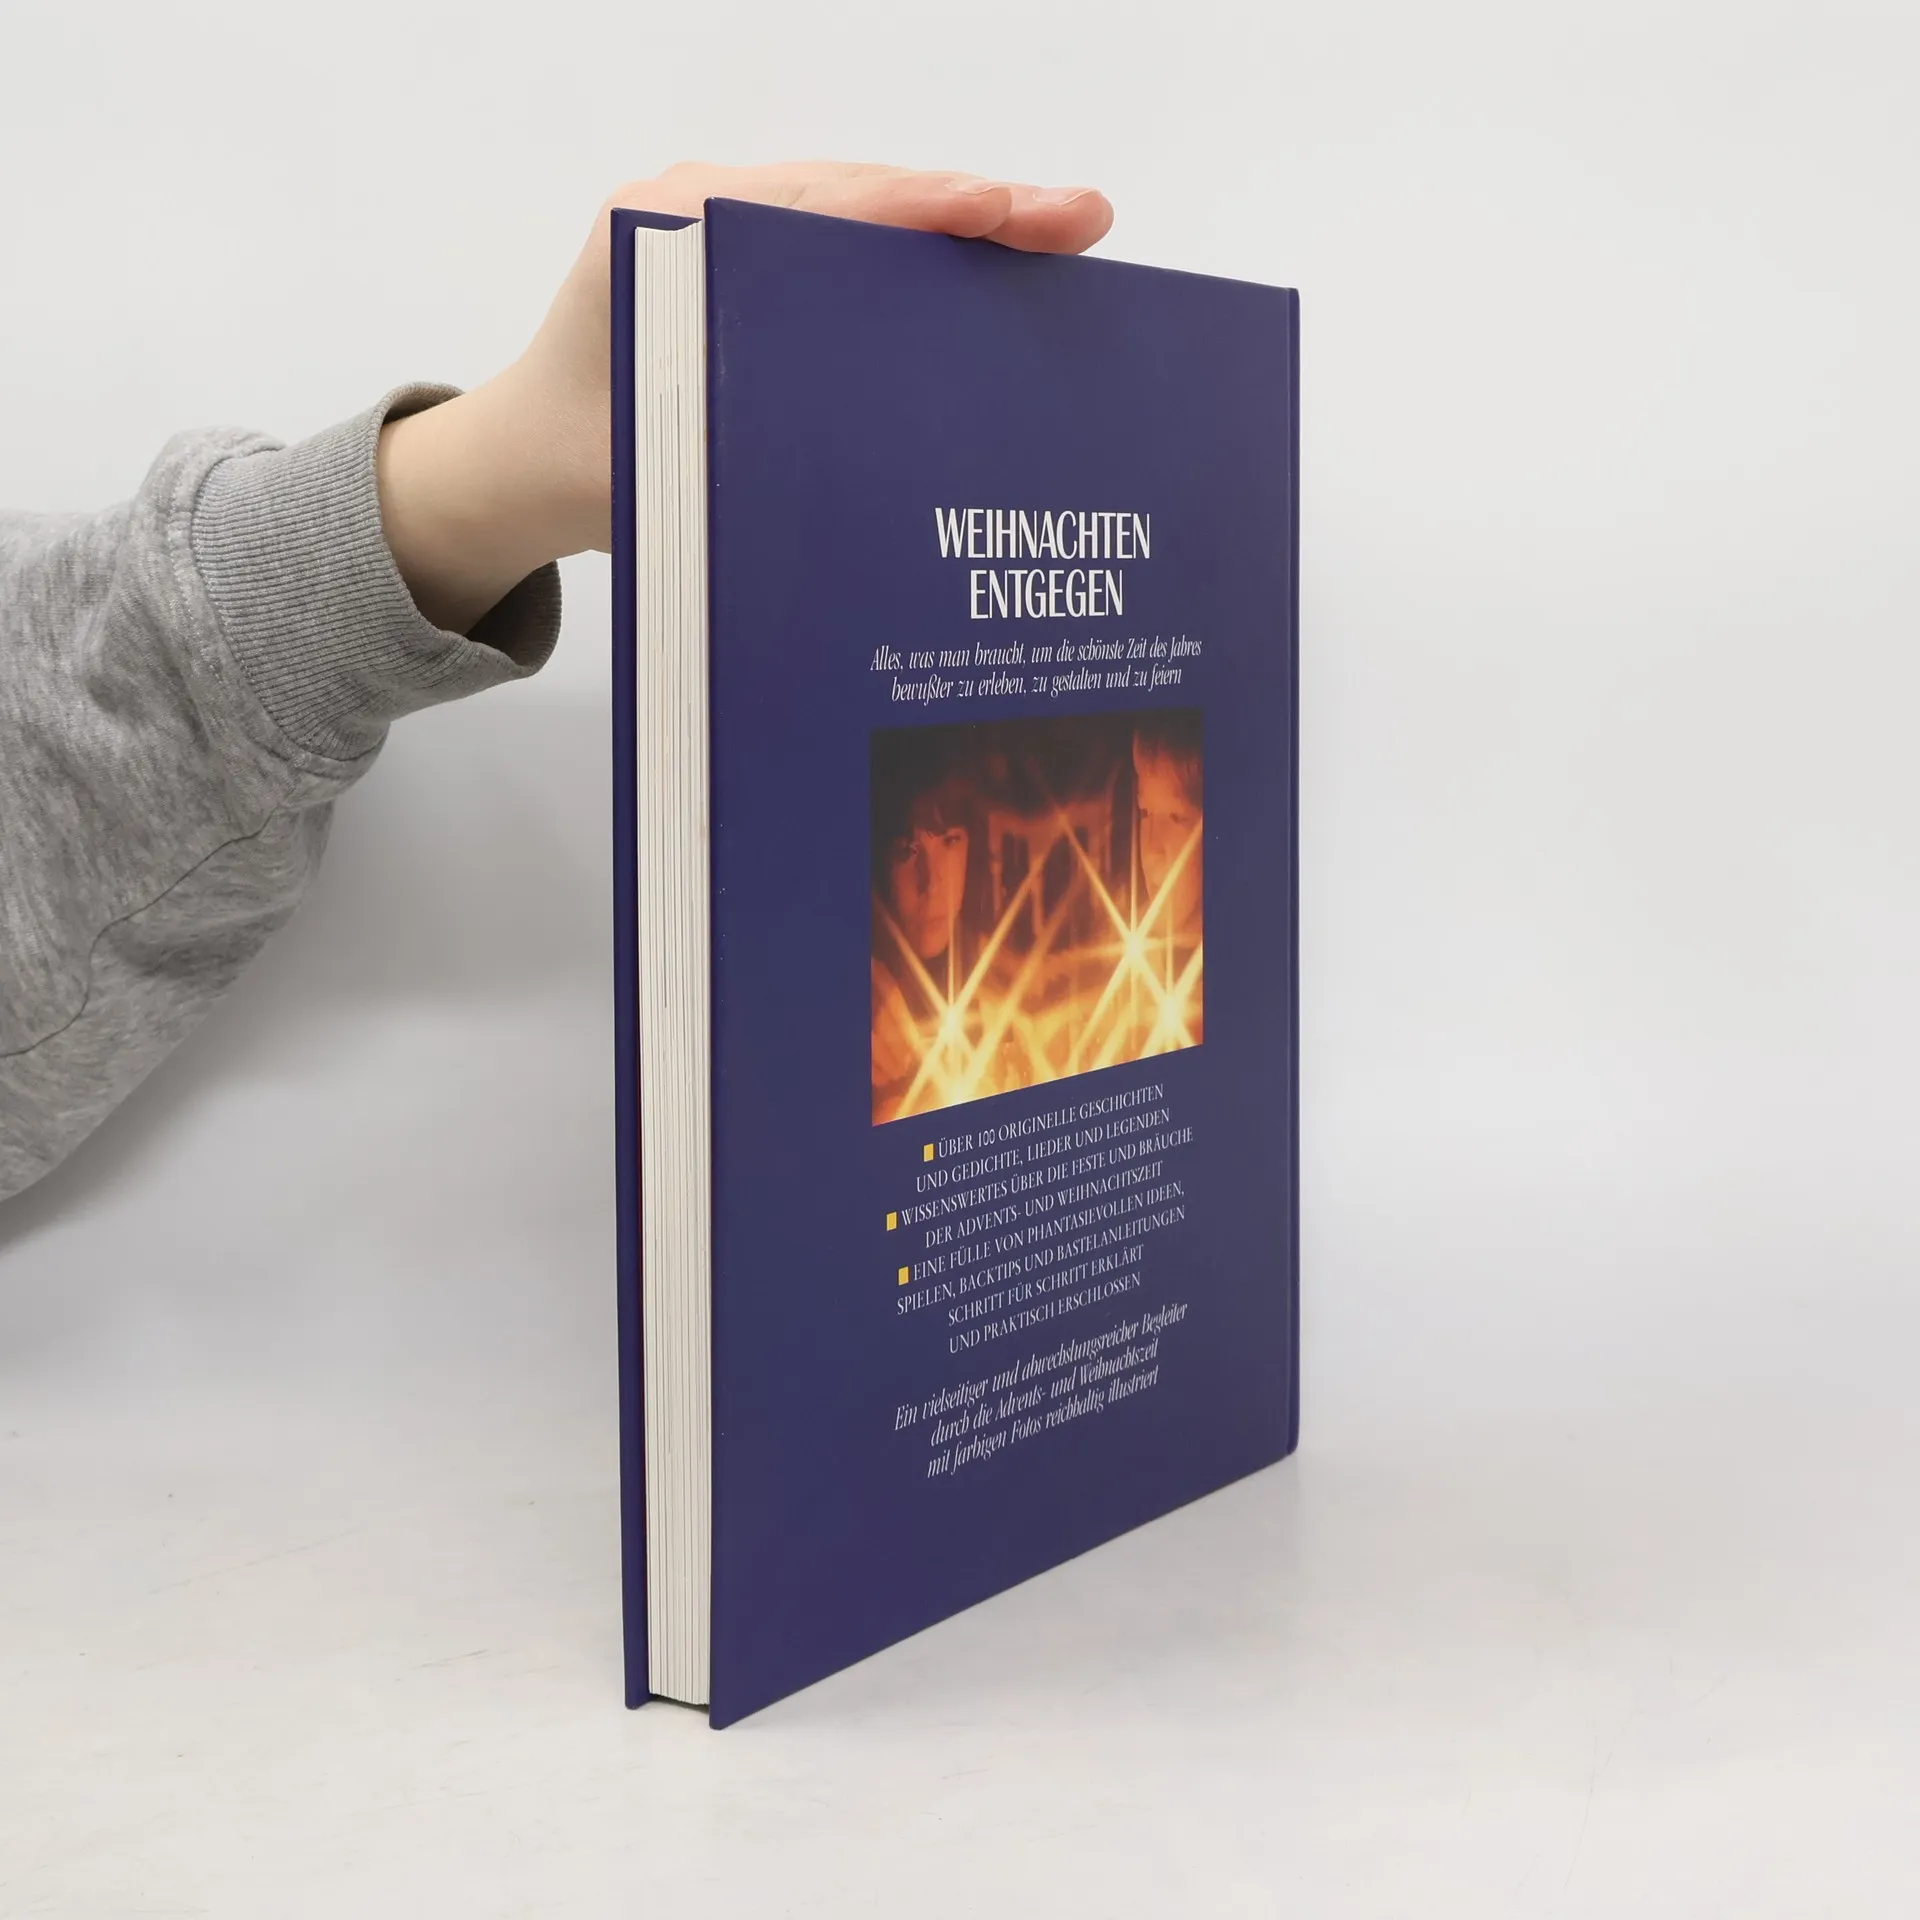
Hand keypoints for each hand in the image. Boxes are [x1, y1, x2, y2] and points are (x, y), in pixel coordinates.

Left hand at [377, 162, 1113, 632]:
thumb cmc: (579, 470)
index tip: (1013, 215)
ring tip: (1058, 244)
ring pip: (863, 216)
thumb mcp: (661, 473)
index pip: (826, 204)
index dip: (930, 208)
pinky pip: (843, 249)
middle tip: (1081, 222)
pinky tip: (988, 286)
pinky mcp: (745, 267)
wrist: (514, 465)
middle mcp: (701, 209)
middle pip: (863, 194)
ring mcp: (725, 232)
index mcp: (673, 232)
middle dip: (976, 209)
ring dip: (959, 233)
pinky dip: (917, 263)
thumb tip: (877, 444)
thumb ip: (742, 447)